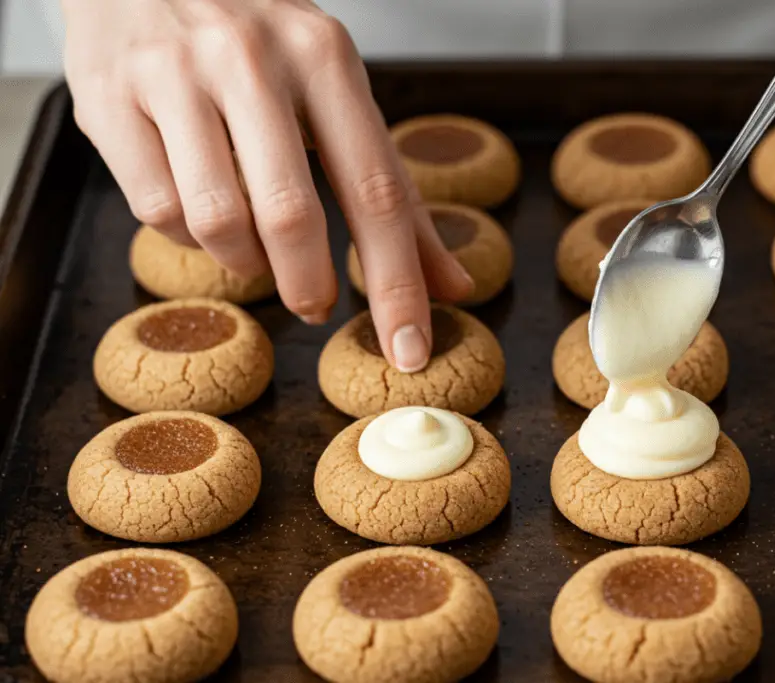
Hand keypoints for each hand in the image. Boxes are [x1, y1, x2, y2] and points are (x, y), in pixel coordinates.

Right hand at [62, 0, 473, 371]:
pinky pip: (156, 208)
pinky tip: (196, 204)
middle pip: (291, 214)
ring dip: (242, 260)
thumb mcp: (336, 93)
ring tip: (251, 245)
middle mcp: (250, 59)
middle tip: (313, 304)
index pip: (376, 192)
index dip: (396, 283)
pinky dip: (185, 232)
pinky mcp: (108, 98)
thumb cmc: (258, 42)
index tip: (410, 350)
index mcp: (325, 57)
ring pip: (216, 220)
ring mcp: (173, 76)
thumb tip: (453, 286)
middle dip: (308, 282)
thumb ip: (393, 191)